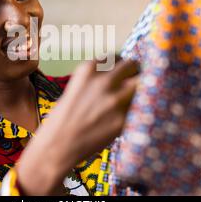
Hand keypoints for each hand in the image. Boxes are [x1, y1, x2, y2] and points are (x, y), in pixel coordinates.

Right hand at [16, 58, 138, 194]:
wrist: (57, 144)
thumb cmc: (63, 118)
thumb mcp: (77, 87)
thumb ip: (97, 79)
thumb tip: (119, 77)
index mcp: (88, 69)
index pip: (116, 57)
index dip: (122, 65)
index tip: (124, 72)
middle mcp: (103, 81)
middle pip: (133, 65)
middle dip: (135, 72)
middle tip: (136, 81)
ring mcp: (115, 100)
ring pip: (142, 83)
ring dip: (143, 88)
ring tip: (140, 96)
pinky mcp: (123, 119)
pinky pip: (140, 107)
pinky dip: (140, 109)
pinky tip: (134, 114)